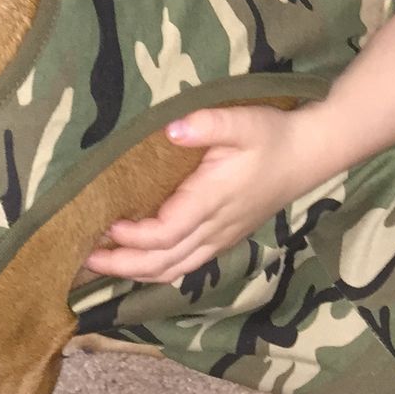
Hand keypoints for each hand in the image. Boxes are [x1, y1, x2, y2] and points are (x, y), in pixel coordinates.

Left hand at [82, 104, 321, 284]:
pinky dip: (158, 270)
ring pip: (174, 270)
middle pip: (163, 262)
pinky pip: (186, 265)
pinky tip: (140, 264)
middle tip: (85, 258)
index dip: (133, 238)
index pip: (166, 233)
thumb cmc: (272, 135)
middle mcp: (215, 228)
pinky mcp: (225, 238)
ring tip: (104, 265)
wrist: (308, 155)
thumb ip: (208, 124)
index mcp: (212, 201)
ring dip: (137, 273)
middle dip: (123, 265)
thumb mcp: (243, 121)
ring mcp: (221, 238)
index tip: (106, 226)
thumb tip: (172, 129)